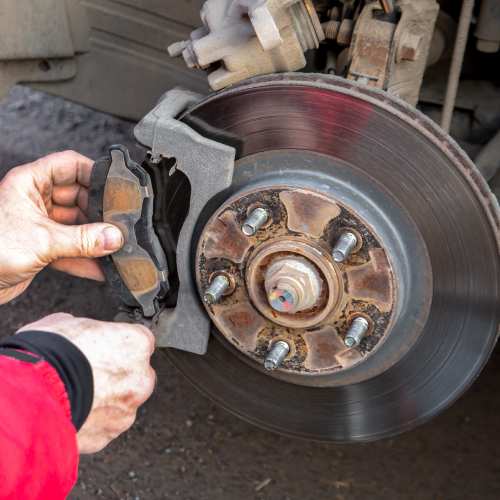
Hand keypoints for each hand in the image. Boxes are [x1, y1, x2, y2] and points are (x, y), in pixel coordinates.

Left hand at [0, 151, 122, 304]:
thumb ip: (82, 240)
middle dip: (100, 213)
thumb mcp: (42, 241)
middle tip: (119, 226)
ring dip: (97, 239)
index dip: (95, 173)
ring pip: (79, 224)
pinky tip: (103, 268)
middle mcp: (36, 200)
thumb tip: (113, 237)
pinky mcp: (42, 246)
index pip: (70, 165)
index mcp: (30, 183)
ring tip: (115, 249)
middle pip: (80, 197)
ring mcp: (40, 223)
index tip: (116, 188)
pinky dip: (87, 259)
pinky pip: (72, 248)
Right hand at [18, 313, 155, 453]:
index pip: (139, 340)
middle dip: (117, 374)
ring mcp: (126, 409)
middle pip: (136, 374)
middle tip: (90, 372)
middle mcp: (140, 378)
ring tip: (76, 394)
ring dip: (105, 400)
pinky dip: (91, 421)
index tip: (106, 347)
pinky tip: (72, 411)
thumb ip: (90, 330)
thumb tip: (82, 334)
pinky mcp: (108, 434)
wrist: (31, 394)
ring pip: (122, 403)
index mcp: (137, 344)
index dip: (119, 343)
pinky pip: (103, 425)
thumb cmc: (50, 354)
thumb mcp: (69, 322)